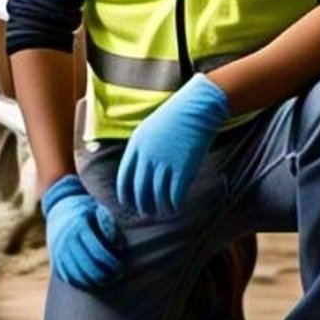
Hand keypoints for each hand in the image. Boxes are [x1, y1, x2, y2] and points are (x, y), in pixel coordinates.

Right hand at [40, 175, 123, 290]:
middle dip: (104, 276)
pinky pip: (68, 277)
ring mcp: (59, 251)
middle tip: (116, 277)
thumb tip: (119, 247)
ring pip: (77, 275)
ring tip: (107, 281)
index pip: (98, 253)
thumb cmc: (87, 210)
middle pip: (88, 267)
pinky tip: (92, 282)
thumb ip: (110, 226)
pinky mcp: (55, 259)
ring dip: (94, 282)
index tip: (121, 267)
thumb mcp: (100, 210)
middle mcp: (67, 240)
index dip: (111, 264)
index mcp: (80, 227)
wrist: (60, 205)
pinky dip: (81, 283)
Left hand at [115, 73, 228, 217]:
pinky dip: (173, 204)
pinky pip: (174, 194)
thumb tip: (140, 170)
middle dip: (142, 205)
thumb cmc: (174, 117)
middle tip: (146, 212)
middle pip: (139, 189)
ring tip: (162, 211)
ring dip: (159, 207)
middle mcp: (147, 156)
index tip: (127, 203)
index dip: (125, 193)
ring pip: (157, 196)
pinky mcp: (182, 168)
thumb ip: (142, 149)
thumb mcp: (149, 129)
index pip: (124, 177)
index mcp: (136, 145)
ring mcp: (165, 162)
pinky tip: (175, 206)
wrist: (196, 107)